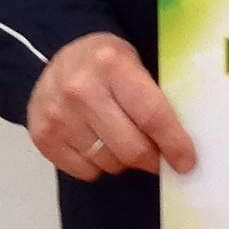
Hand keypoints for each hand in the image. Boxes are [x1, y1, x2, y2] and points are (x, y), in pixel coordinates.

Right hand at [26, 33, 195, 181]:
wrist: (57, 58)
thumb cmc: (107, 63)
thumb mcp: (135, 63)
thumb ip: (153, 97)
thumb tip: (179, 144)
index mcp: (113, 66)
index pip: (151, 115)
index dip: (173, 144)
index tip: (187, 163)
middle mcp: (81, 90)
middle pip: (129, 147)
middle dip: (152, 160)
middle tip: (159, 158)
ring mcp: (58, 115)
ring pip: (107, 162)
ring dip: (124, 162)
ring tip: (125, 143)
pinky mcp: (41, 136)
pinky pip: (83, 170)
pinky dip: (98, 166)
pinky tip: (99, 145)